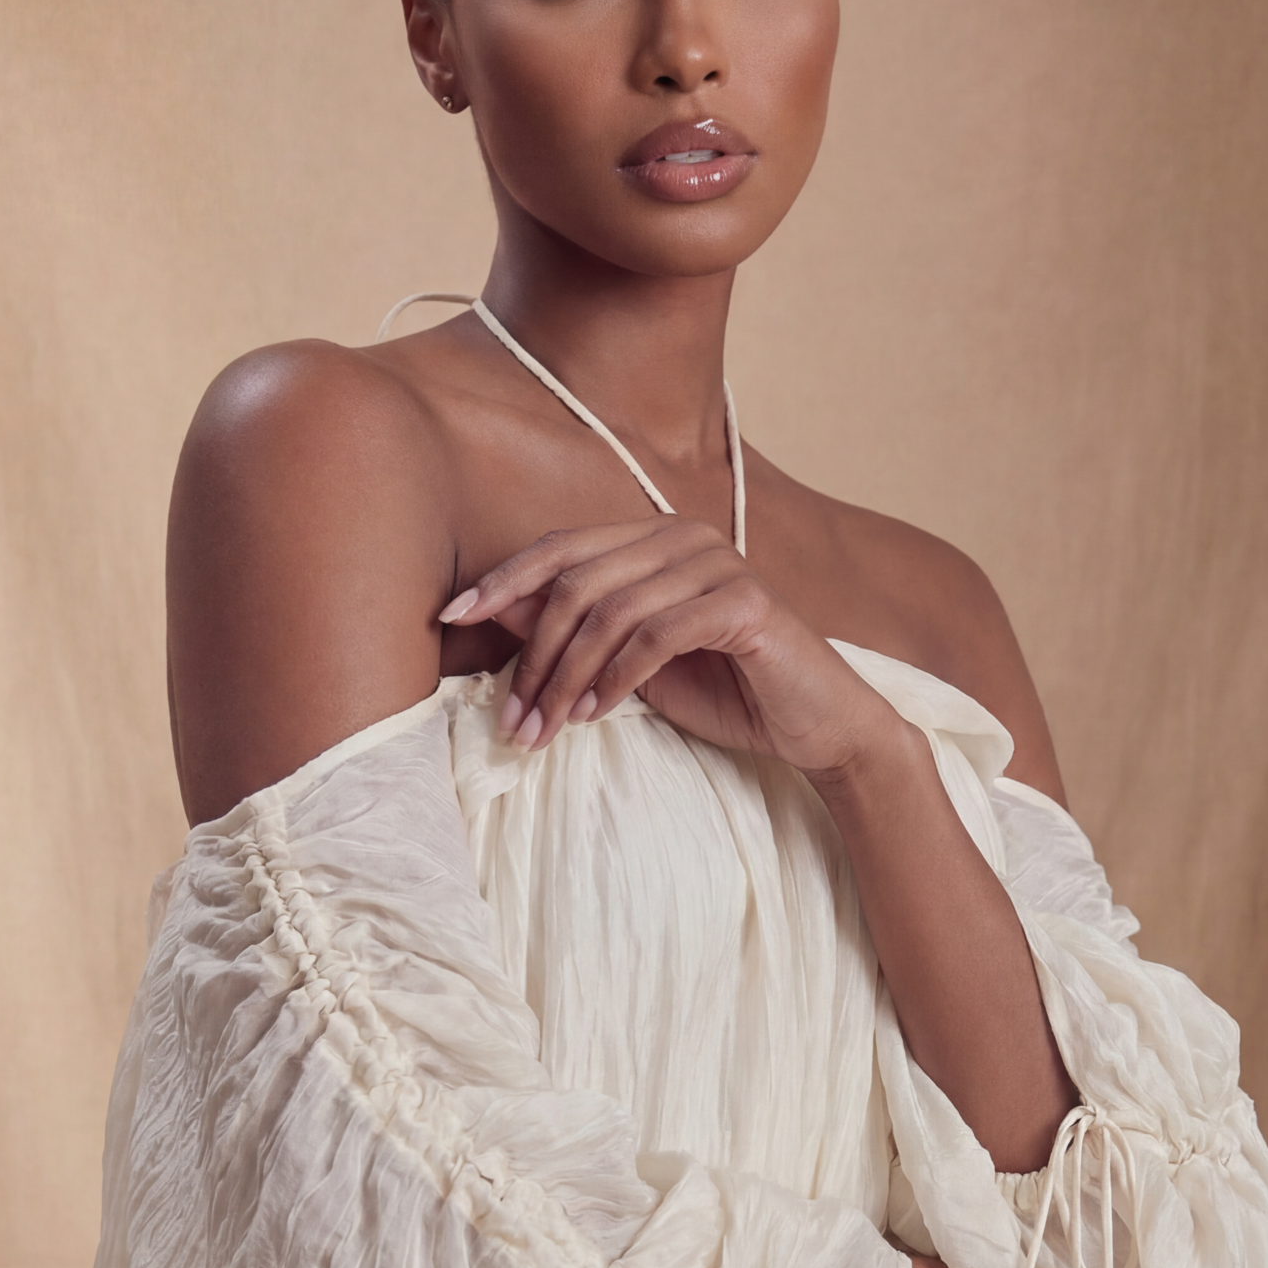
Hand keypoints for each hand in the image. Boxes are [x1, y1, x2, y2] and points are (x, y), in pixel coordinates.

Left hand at [439, 519, 908, 780]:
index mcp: (653, 540)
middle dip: (532, 654)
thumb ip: (573, 632)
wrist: (817, 726)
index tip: (449, 618)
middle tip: (510, 720)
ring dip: (566, 678)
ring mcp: (717, 564)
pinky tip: (595, 714)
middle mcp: (683, 537)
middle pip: (575, 580)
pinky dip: (616, 678)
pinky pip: (657, 635)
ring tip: (544, 731)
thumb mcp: (629, 666)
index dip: (502, 580)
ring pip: (610, 611)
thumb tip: (493, 610)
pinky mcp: (745, 604)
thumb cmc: (724, 693)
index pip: (560, 549)